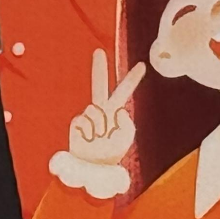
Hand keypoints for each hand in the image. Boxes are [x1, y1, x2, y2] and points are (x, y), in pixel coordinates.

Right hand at [67, 49, 145, 167]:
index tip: (143, 65)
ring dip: (101, 127)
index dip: (133, 79)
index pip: (124, 91)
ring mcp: (88, 114)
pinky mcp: (77, 122)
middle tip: (98, 51)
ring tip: (99, 139)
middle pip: (99, 84)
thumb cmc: (112, 153)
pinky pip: (85, 121)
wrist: (93, 167)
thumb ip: (126, 122)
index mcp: (115, 112)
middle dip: (99, 68)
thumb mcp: (126, 138)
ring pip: (96, 111)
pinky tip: (89, 140)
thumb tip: (113, 111)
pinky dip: (90, 132)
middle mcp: (101, 109)